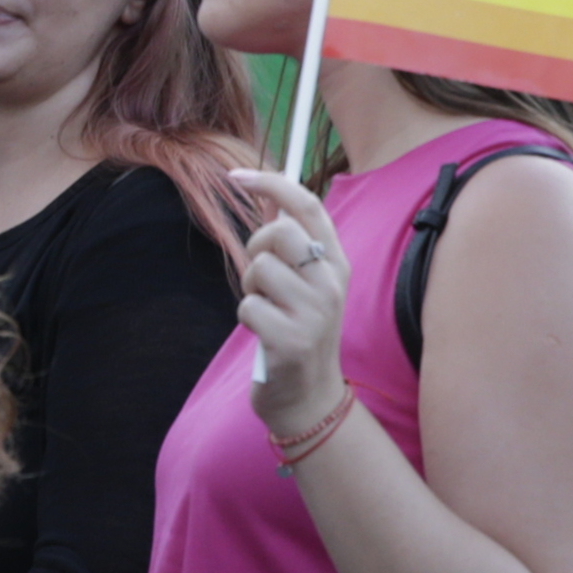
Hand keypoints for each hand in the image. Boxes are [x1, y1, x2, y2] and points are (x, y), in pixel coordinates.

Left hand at [225, 168, 347, 430]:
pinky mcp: (292, 341)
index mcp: (336, 263)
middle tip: (262, 279)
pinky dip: (247, 319)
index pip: (309, 207)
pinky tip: (264, 335)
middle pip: (279, 232)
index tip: (235, 175)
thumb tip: (269, 199)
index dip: (272, 183)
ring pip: (259, 269)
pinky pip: (249, 307)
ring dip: (251, 289)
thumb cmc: (299, 332)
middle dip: (256, 250)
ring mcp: (315, 313)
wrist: (309, 398)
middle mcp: (332, 283)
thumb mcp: (306, 285)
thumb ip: (292, 247)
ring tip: (267, 311)